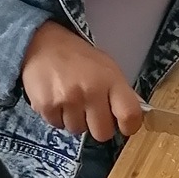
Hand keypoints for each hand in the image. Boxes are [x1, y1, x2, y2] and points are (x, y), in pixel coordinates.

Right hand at [20, 21, 142, 141]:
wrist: (44, 44)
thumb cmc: (80, 57)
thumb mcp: (107, 67)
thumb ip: (119, 92)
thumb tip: (134, 118)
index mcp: (110, 80)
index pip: (129, 115)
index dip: (130, 126)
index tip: (124, 125)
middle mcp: (90, 91)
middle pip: (102, 133)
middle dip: (99, 126)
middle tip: (93, 112)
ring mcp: (67, 100)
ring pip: (78, 131)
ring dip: (76, 120)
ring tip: (72, 100)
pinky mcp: (46, 107)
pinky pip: (57, 126)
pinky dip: (58, 117)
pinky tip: (57, 99)